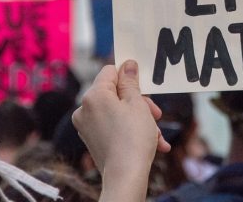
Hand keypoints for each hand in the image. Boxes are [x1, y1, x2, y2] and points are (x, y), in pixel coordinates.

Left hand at [72, 60, 168, 201]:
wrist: (125, 177)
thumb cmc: (133, 138)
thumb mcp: (137, 104)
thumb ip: (131, 82)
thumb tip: (128, 64)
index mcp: (93, 95)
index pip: (110, 72)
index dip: (129, 76)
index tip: (144, 87)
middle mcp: (84, 109)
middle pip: (115, 94)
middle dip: (139, 103)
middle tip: (156, 114)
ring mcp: (86, 127)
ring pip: (117, 113)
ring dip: (139, 120)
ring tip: (158, 136)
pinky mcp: (92, 141)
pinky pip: (113, 128)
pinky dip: (130, 132)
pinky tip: (153, 143)